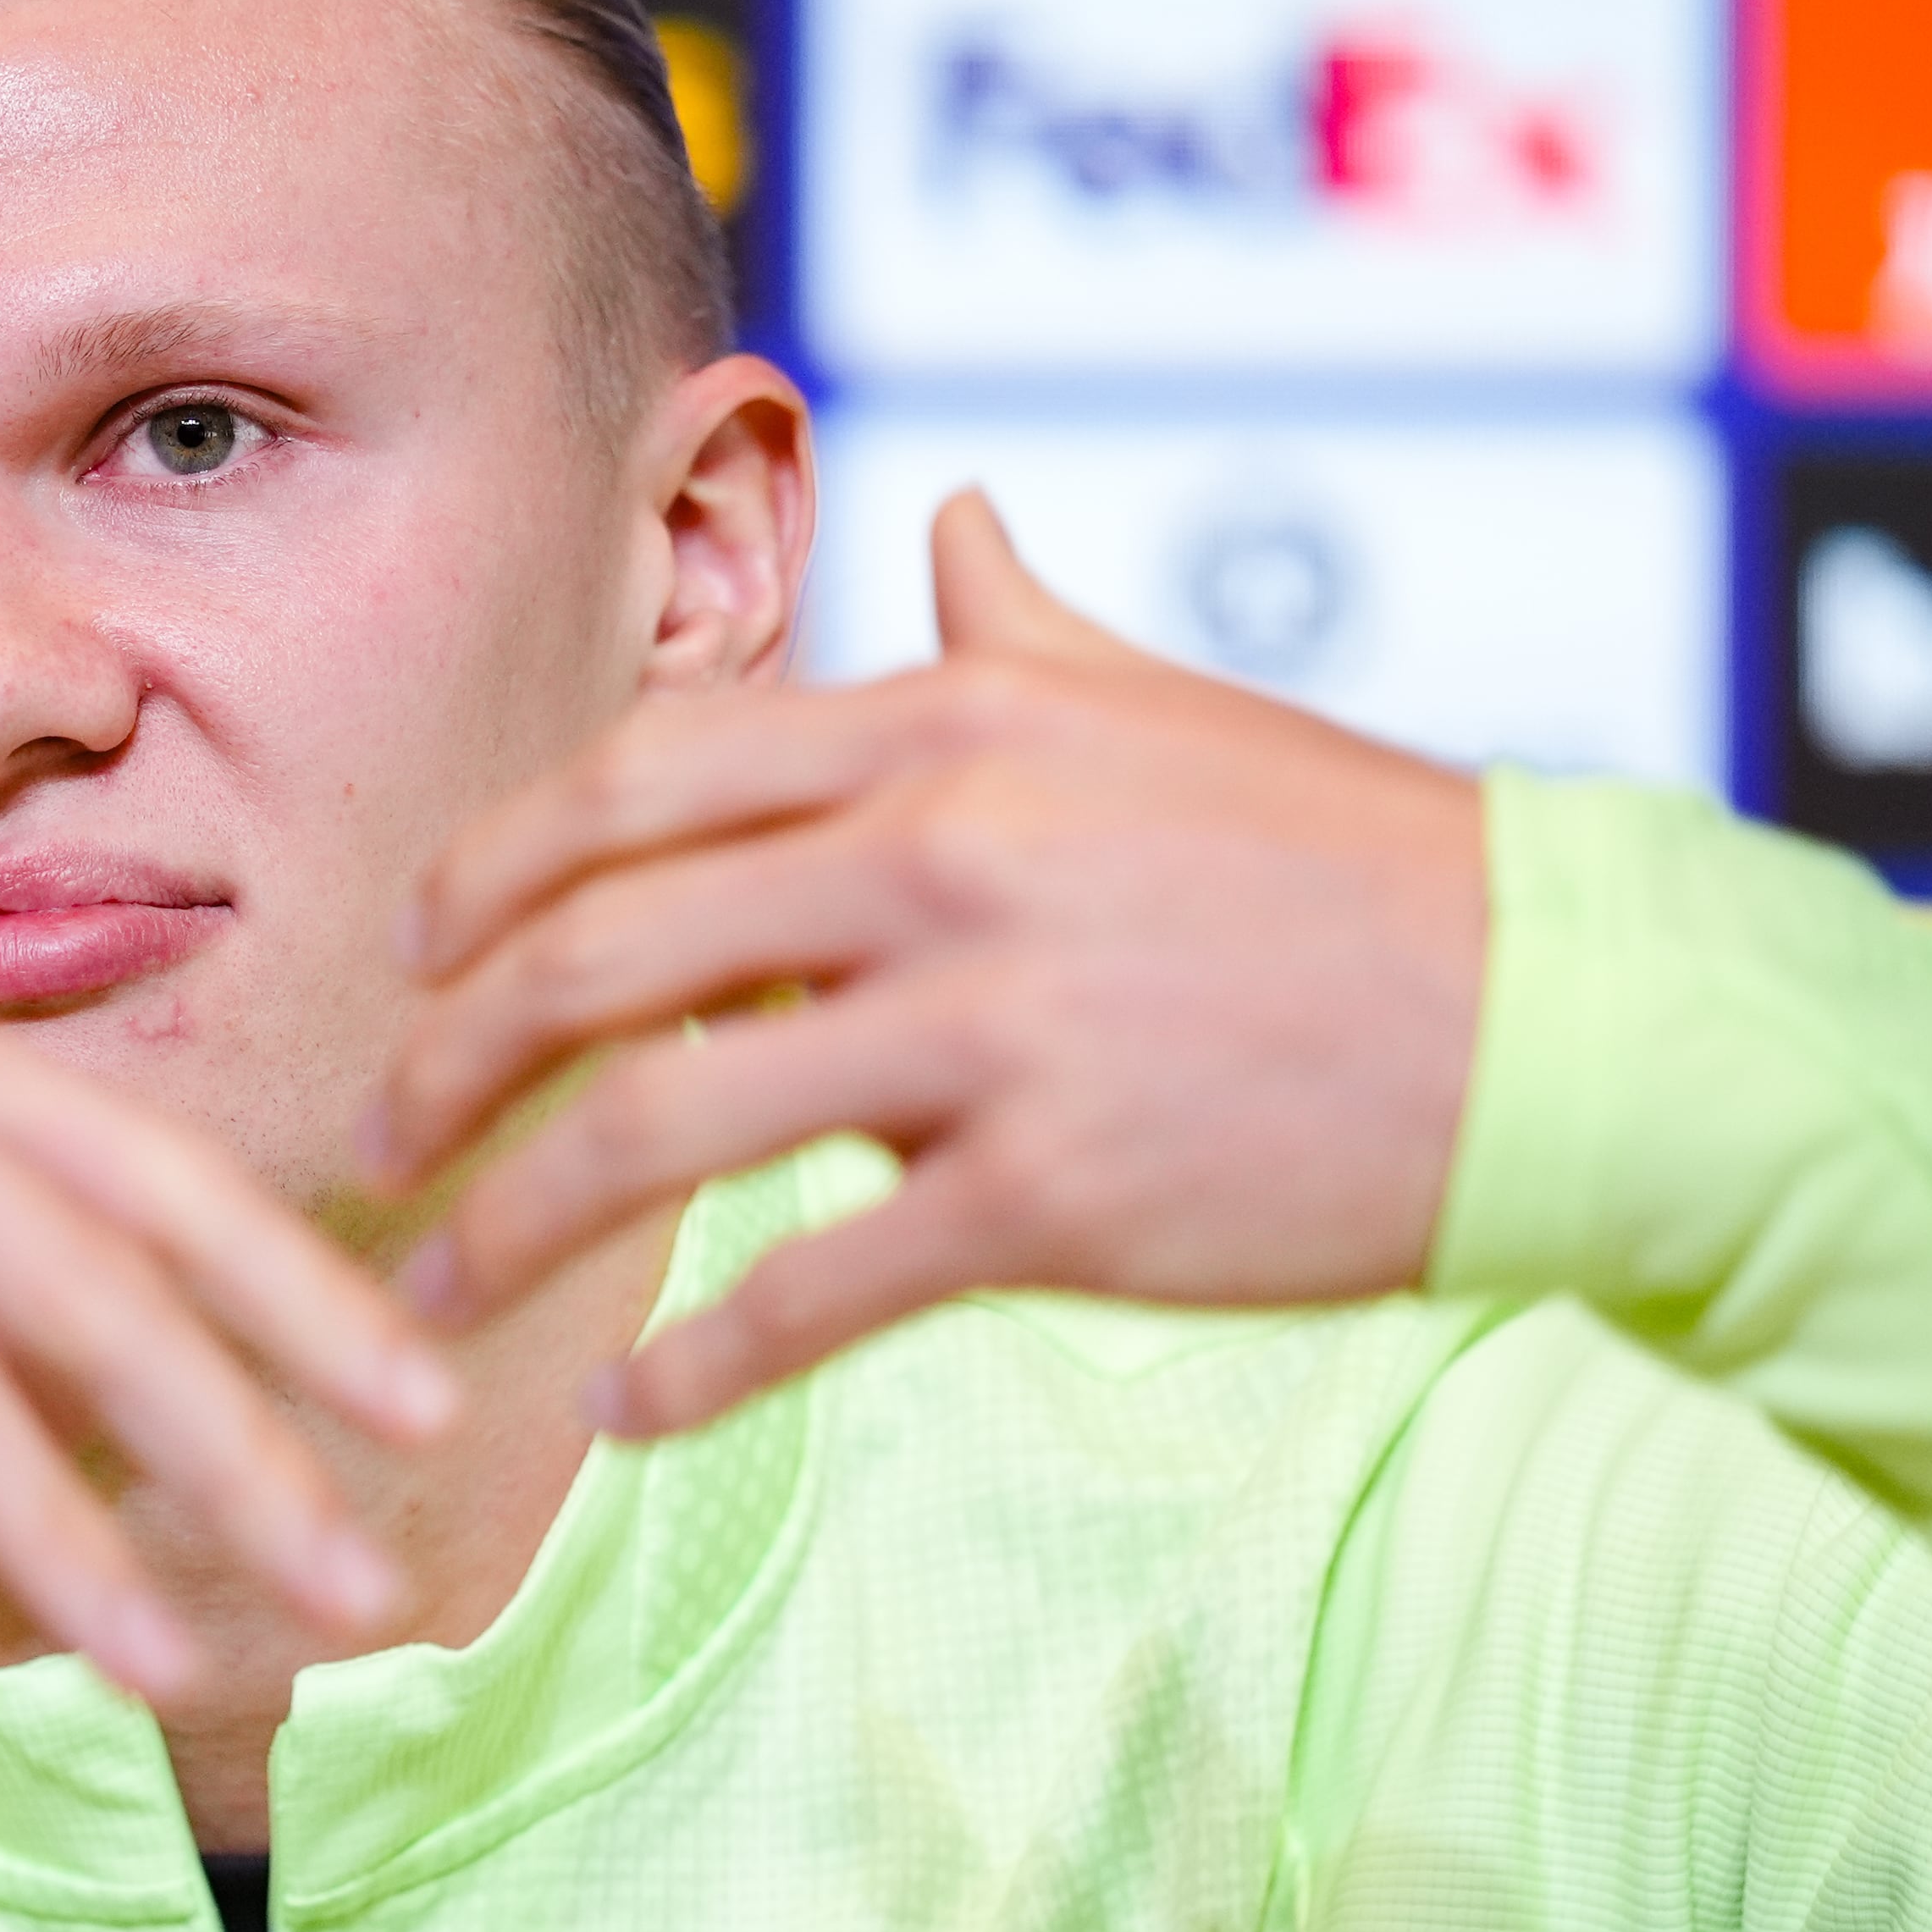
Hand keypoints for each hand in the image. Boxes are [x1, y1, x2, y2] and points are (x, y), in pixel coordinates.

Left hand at [365, 490, 1485, 1438]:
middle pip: (601, 953)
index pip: (640, 780)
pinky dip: (696, 1366)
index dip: (491, 873)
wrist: (1554, 1012)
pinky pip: (814, 1288)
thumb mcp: (1168, 706)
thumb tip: (954, 518)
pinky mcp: (1053, 1191)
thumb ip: (1023, 624)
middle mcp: (945, 854)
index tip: (416, 956)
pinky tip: (620, 1412)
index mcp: (951, 728)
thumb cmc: (1346, 860)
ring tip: (437, 1296)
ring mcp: (992, 1026)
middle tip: (377, 1146)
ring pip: (665, 1127)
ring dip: (514, 1222)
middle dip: (450, 1058)